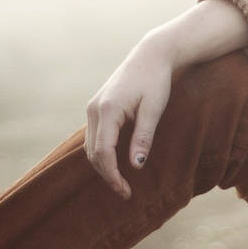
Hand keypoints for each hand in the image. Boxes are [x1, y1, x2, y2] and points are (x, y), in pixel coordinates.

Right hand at [83, 37, 176, 198]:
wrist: (150, 56)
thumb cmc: (156, 81)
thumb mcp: (154, 109)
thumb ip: (143, 137)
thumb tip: (136, 166)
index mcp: (108, 110)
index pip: (103, 152)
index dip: (113, 175)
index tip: (126, 192)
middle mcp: (94, 109)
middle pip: (93, 153)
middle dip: (107, 175)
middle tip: (126, 192)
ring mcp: (92, 108)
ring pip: (91, 147)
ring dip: (103, 166)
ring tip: (122, 182)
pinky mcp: (96, 107)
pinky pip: (94, 137)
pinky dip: (102, 153)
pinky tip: (116, 163)